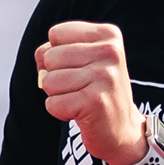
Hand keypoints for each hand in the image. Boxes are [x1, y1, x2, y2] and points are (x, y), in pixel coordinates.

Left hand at [35, 21, 146, 164]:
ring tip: (80, 99)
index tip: (78, 68)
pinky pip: (53, 104)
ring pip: (49, 81)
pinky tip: (80, 113)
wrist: (122, 130)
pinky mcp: (95, 103)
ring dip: (58, 95)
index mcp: (108, 35)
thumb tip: (41, 66)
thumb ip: (56, 51)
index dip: (57, 53)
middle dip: (56, 76)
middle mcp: (110, 52)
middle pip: (49, 57)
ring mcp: (105, 77)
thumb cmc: (96, 91)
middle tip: (80, 87)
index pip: (56, 34)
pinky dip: (60, 112)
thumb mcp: (83, 60)